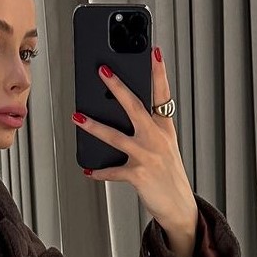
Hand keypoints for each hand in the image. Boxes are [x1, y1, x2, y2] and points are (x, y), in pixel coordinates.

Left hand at [72, 45, 197, 246]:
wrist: (178, 205)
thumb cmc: (167, 172)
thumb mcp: (164, 145)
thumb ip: (147, 127)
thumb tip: (117, 113)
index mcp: (164, 127)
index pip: (162, 94)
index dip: (159, 72)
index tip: (154, 51)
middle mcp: (157, 138)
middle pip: (135, 107)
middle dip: (118, 87)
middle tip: (102, 71)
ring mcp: (147, 156)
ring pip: (116, 137)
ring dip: (94, 126)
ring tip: (77, 116)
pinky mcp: (138, 175)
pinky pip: (113, 171)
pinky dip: (99, 171)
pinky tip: (87, 169)